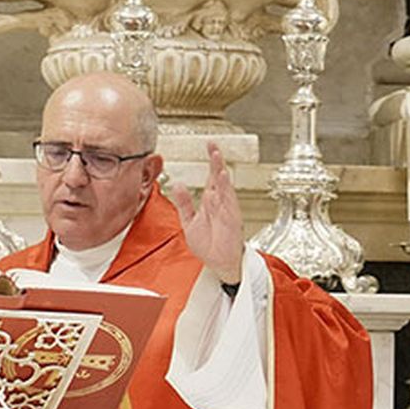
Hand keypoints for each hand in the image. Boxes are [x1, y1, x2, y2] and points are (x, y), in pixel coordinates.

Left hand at [169, 143, 244, 285]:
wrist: (219, 263)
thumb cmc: (209, 245)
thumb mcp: (189, 221)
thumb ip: (184, 203)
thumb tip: (178, 186)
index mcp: (211, 202)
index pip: (211, 177)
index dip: (211, 162)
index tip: (209, 146)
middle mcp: (220, 203)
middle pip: (219, 177)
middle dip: (216, 161)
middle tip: (212, 145)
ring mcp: (226, 210)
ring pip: (224, 186)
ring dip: (220, 171)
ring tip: (216, 156)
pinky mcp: (231, 218)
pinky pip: (228, 201)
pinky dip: (225, 189)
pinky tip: (221, 178)